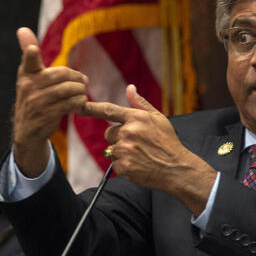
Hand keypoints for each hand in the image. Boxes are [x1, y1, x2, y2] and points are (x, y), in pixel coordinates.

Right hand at [12, 27, 88, 176]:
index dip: (30, 54)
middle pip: (62, 74)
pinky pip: (71, 103)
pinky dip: (80, 102)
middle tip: (83, 81)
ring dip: (81, 91)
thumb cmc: (34, 99)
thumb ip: (31, 57)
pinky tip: (79, 104)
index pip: (28, 61)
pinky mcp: (47, 115)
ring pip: (69, 89)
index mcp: (26, 74)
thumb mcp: (29, 78)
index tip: (32, 49)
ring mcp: (37, 102)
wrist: (27, 131)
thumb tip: (23, 29)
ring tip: (81, 93)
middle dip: (77, 78)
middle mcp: (29, 87)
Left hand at [82, 84, 215, 214]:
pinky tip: (139, 164)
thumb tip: (129, 88)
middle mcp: (129, 132)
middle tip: (137, 144)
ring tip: (140, 155)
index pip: (108, 110)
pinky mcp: (124, 166)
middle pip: (109, 133)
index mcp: (137, 118)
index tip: (78, 105)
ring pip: (111, 149)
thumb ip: (140, 104)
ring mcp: (126, 150)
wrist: (177, 168)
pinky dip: (124, 165)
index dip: (91, 108)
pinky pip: (115, 164)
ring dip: (121, 152)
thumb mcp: (158, 119)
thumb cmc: (168, 142)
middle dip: (118, 138)